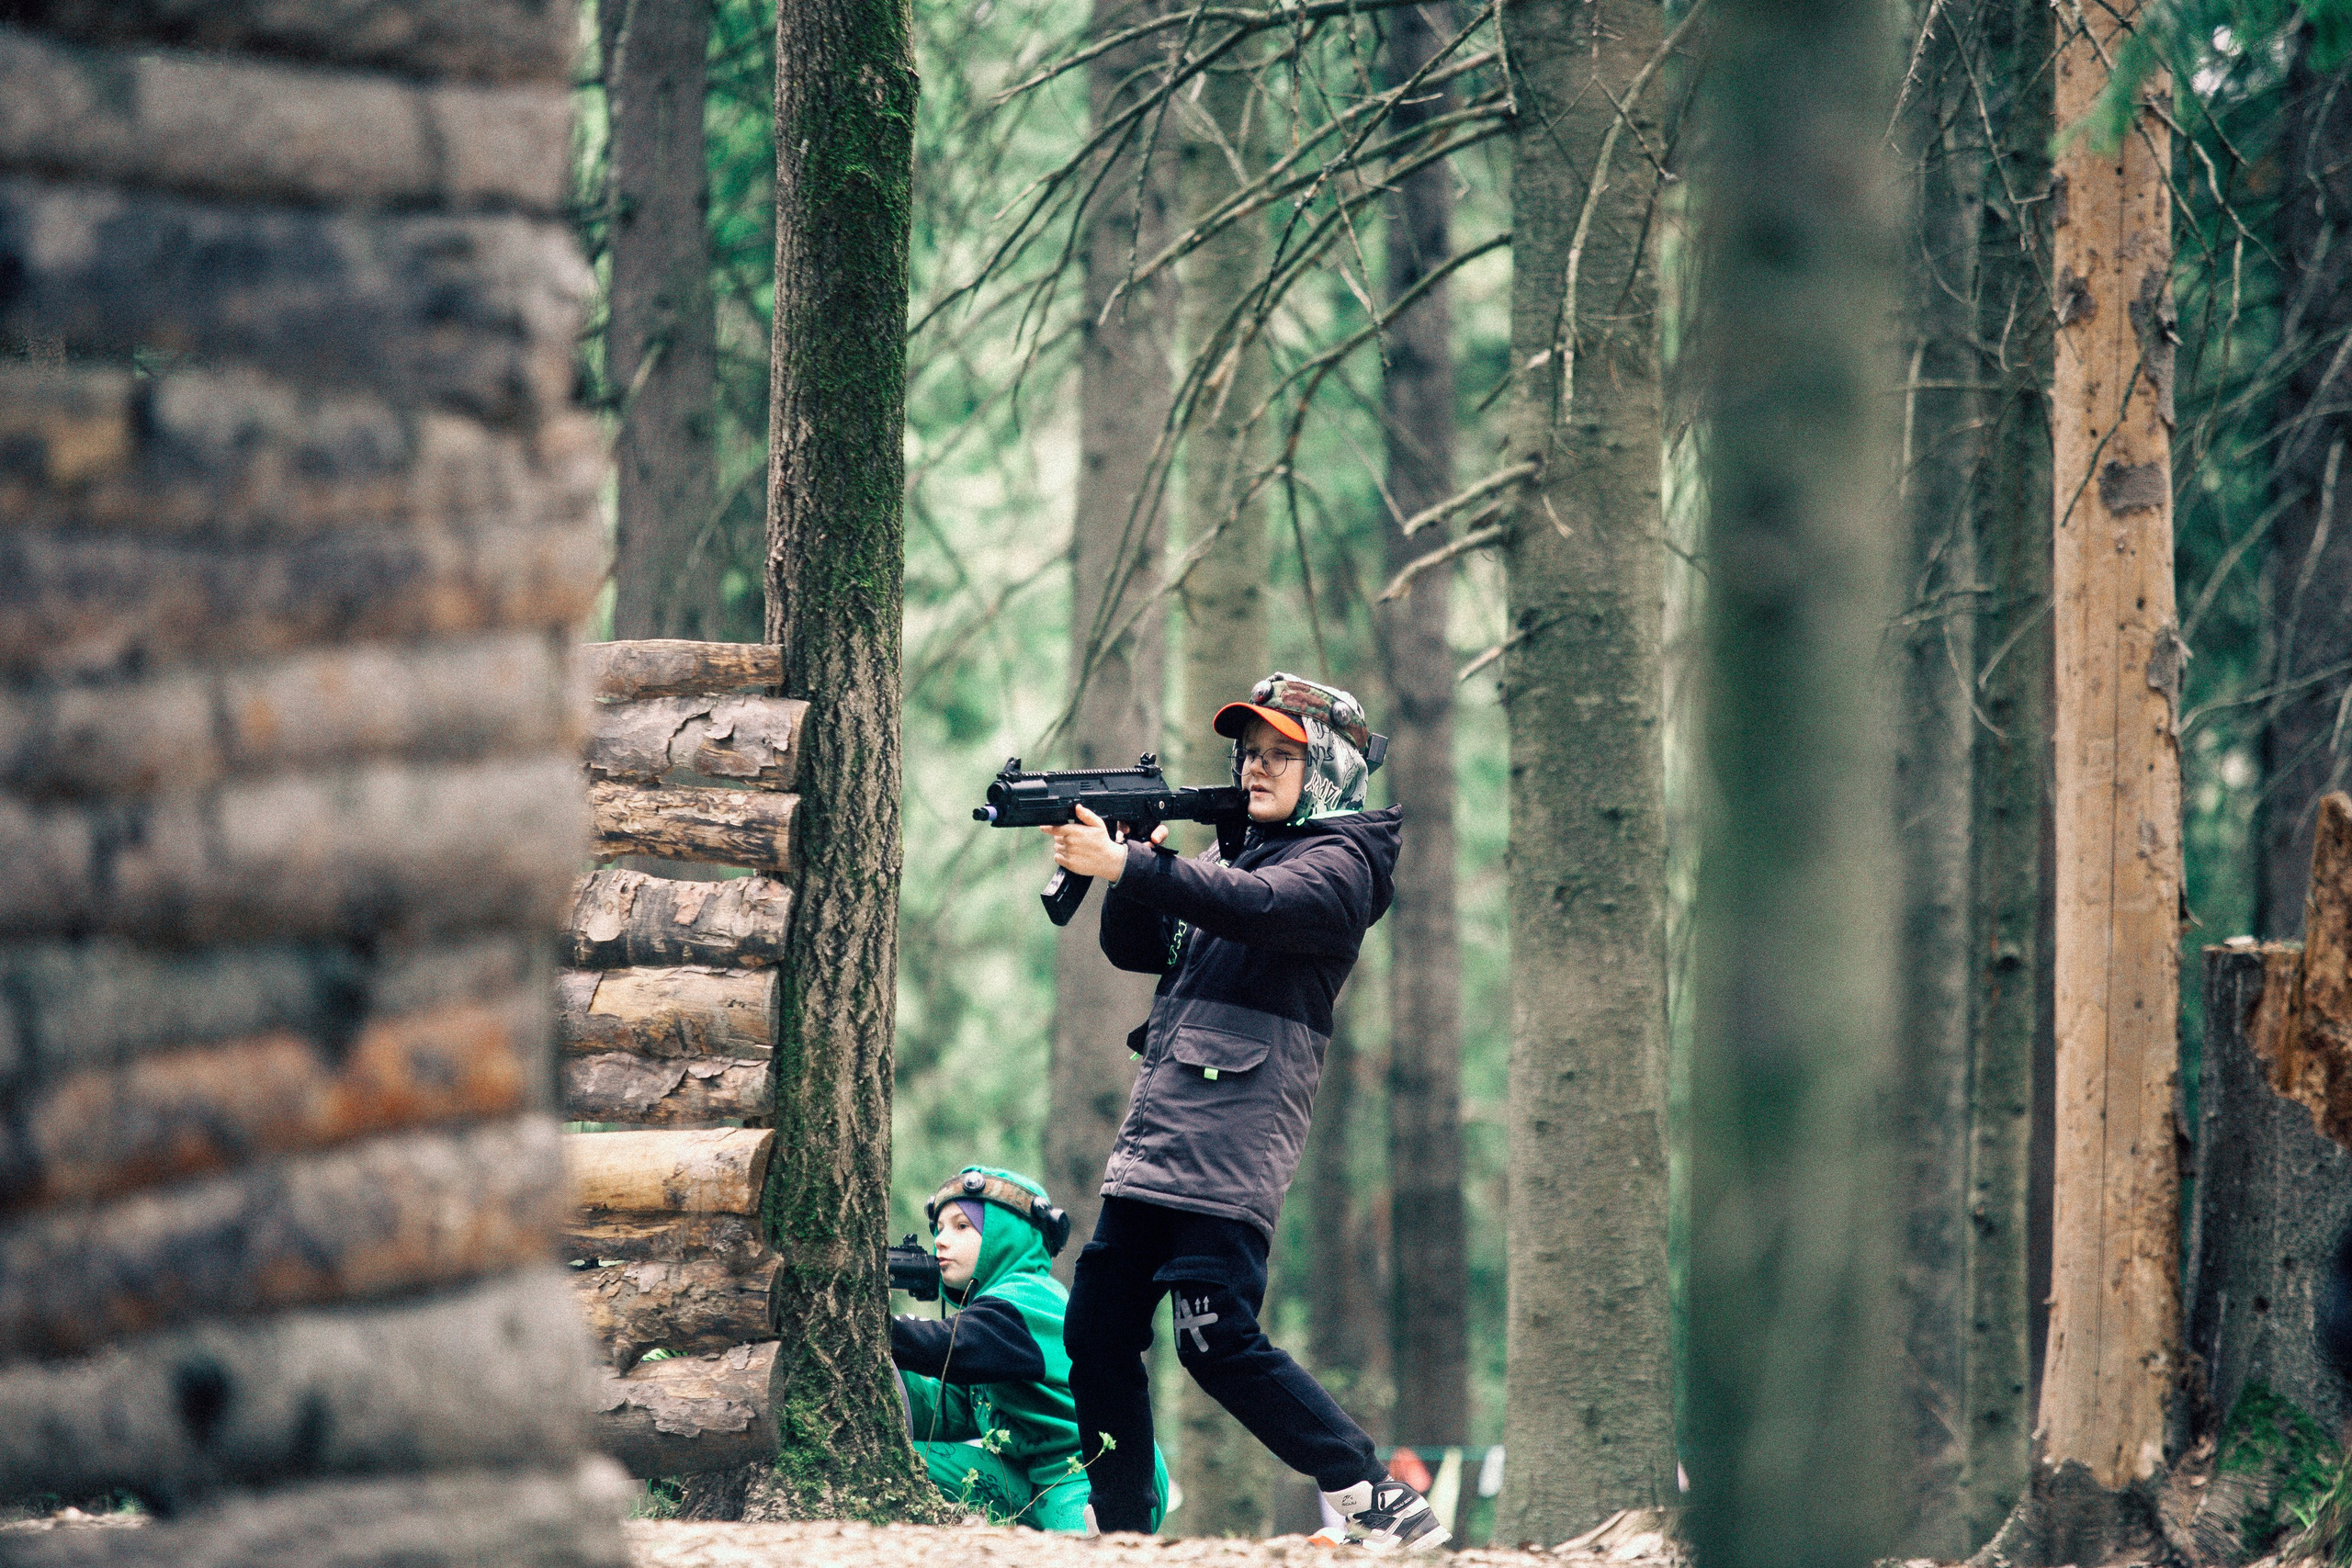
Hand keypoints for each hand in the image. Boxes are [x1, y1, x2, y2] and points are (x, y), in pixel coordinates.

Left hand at [1041, 806, 1166, 883]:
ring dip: (1062, 847)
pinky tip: (1072, 855)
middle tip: (1075, 839)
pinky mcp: (1069, 864)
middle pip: (1056, 838)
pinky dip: (1061, 857)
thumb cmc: (1103, 842)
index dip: (1047, 827)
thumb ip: (1086, 815)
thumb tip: (1078, 807)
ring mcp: (1069, 854)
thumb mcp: (1098, 825)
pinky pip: (1057, 858)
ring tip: (1076, 848)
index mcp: (1075, 831)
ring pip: (1057, 848)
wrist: (1109, 861)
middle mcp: (1070, 843)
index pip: (1056, 828)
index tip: (1042, 827)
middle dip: (1062, 837)